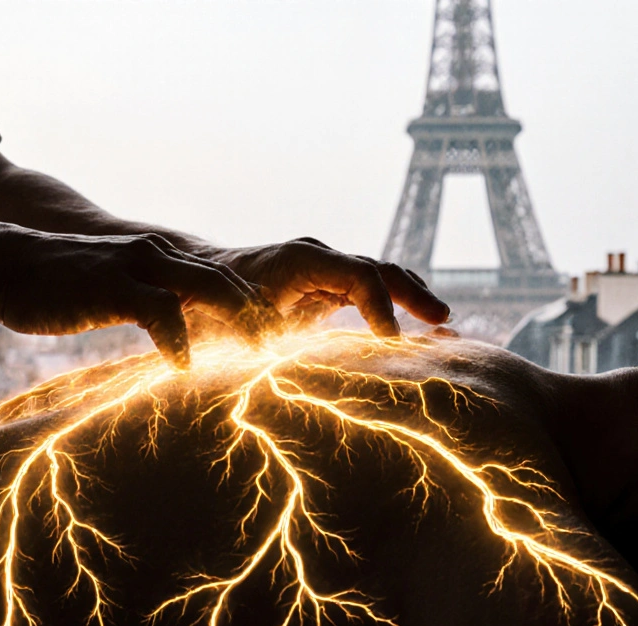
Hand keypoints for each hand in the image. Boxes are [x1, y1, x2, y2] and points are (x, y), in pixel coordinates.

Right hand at [0, 227, 280, 367]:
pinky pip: (158, 310)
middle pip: (227, 280)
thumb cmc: (52, 282)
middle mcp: (156, 255)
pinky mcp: (111, 286)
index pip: (221, 277)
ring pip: (206, 286)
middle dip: (261, 312)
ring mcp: (135, 267)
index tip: (280, 335)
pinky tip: (183, 367)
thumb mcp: (108, 288)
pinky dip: (177, 338)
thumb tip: (167, 330)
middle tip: (288, 346)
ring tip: (259, 352)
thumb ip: (142, 301)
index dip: (255, 305)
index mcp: (159, 257)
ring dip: (237, 320)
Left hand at [209, 238, 450, 335]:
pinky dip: (393, 304)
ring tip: (443, 321)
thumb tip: (288, 356)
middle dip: (412, 295)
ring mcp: (324, 269)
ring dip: (411, 296)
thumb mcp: (234, 318)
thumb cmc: (210, 301)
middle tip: (443, 320)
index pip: (358, 276)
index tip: (393, 343)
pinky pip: (367, 290)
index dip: (380, 307)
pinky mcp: (324, 285)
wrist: (193, 278)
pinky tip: (416, 321)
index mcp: (302, 258)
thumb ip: (264, 330)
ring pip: (379, 276)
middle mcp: (319, 257)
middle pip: (379, 270)